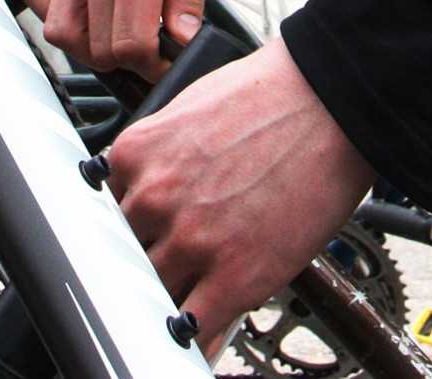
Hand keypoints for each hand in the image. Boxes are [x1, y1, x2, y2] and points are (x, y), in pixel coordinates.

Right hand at [11, 0, 238, 80]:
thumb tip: (182, 39)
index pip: (128, 43)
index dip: (155, 66)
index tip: (177, 59)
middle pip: (94, 45)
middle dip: (130, 62)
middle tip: (163, 50)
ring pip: (58, 27)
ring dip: (92, 44)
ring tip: (130, 33)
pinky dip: (54, 9)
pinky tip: (93, 7)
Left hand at [109, 36, 374, 353]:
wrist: (332, 100)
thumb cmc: (269, 95)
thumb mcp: (187, 106)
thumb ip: (155, 154)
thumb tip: (139, 184)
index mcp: (136, 154)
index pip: (99, 212)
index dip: (116, 229)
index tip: (124, 240)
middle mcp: (155, 199)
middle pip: (121, 257)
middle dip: (139, 263)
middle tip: (158, 266)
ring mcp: (193, 241)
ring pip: (150, 296)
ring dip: (163, 298)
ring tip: (179, 296)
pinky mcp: (237, 277)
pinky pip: (193, 330)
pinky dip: (189, 337)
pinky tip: (193, 332)